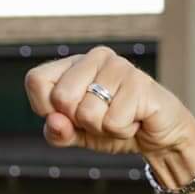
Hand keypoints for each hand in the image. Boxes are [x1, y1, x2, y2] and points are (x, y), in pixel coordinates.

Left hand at [24, 46, 194, 156]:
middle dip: (79, 121)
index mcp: (73, 64)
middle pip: (61, 98)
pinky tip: (135, 119)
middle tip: (101, 117)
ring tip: (120, 117)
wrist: (158, 137)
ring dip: (103, 128)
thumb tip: (54, 121)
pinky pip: (113, 122)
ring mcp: (119, 66)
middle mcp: (95, 57)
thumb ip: (57, 131)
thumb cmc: (113, 127)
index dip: (45, 107)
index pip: (36, 80)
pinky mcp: (139, 82)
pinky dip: (122, 131)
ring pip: (87, 113)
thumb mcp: (76, 134)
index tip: (69, 115)